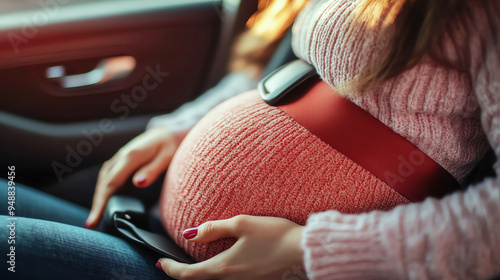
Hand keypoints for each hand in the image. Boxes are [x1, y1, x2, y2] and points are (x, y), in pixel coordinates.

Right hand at [85, 127, 177, 228]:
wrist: (168, 132)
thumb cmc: (170, 145)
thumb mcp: (166, 158)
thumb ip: (152, 170)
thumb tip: (138, 183)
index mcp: (131, 156)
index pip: (111, 183)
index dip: (101, 202)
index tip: (94, 220)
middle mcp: (121, 156)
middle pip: (104, 183)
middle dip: (96, 204)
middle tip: (90, 224)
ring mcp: (120, 157)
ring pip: (104, 179)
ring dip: (99, 197)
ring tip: (97, 216)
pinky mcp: (122, 160)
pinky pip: (109, 176)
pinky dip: (106, 189)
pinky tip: (108, 201)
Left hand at [156, 215, 305, 279]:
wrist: (304, 252)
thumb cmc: (275, 236)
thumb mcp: (241, 224)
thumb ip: (214, 228)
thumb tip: (189, 232)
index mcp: (224, 268)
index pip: (187, 274)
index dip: (170, 268)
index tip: (160, 262)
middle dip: (182, 273)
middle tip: (170, 263)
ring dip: (198, 274)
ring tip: (191, 263)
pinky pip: (228, 279)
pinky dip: (215, 274)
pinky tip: (219, 263)